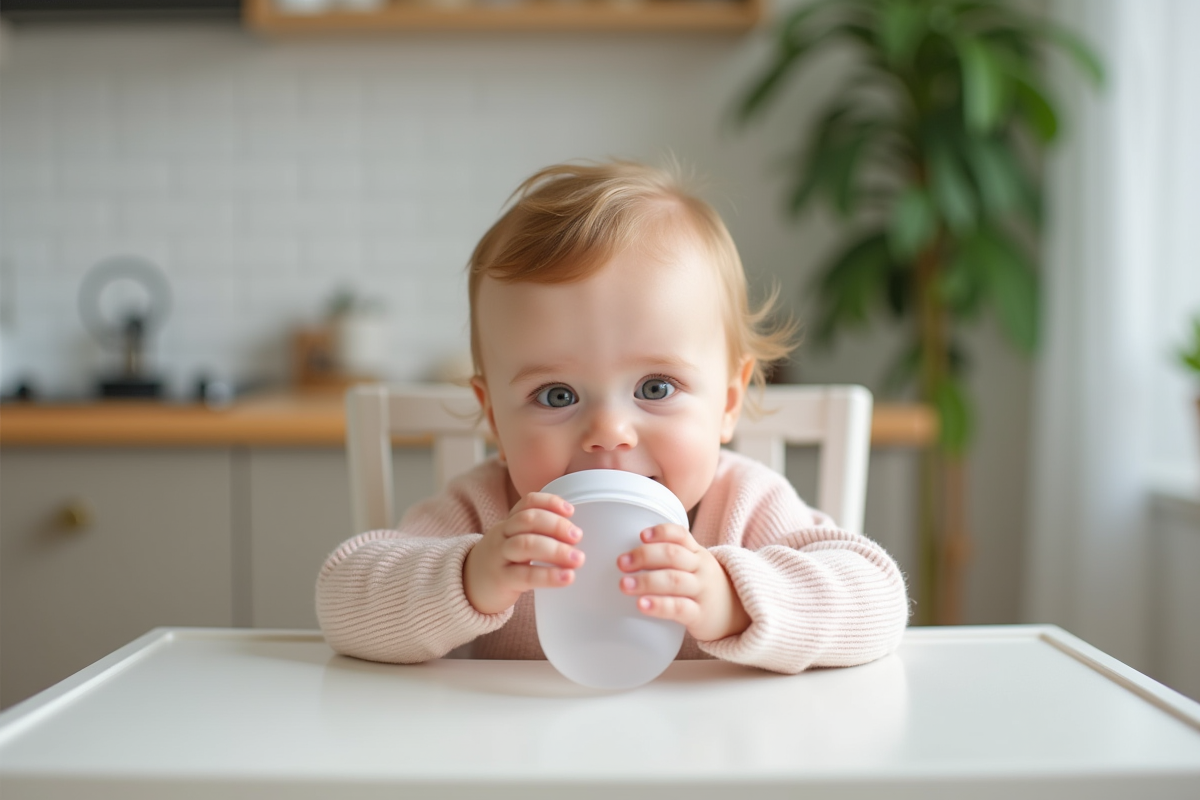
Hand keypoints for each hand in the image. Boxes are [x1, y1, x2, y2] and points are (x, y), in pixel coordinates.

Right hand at [463, 492, 584, 614]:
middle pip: (528, 520)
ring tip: (577, 559)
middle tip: (578, 536)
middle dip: (556, 525)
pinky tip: (567, 577)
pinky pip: (525, 575)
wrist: (466, 587)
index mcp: (509, 523)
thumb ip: (537, 534)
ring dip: (556, 550)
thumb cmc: (500, 562)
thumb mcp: (512, 541)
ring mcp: (499, 557)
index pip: (527, 503)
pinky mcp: (501, 580)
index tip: (570, 510)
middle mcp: (502, 535)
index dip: (550, 502)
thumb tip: (576, 535)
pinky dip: (549, 575)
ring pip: (525, 545)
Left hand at [617, 524, 749, 641]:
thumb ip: (671, 557)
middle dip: (645, 556)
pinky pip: (679, 608)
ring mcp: (702, 591)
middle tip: (621, 563)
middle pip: (673, 555)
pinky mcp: (700, 614)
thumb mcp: (695, 566)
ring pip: (674, 581)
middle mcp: (701, 568)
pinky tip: (642, 605)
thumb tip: (629, 555)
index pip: (680, 535)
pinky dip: (659, 605)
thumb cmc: (704, 586)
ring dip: (646, 581)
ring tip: (624, 585)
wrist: (737, 614)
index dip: (661, 532)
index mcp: (697, 553)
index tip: (641, 535)